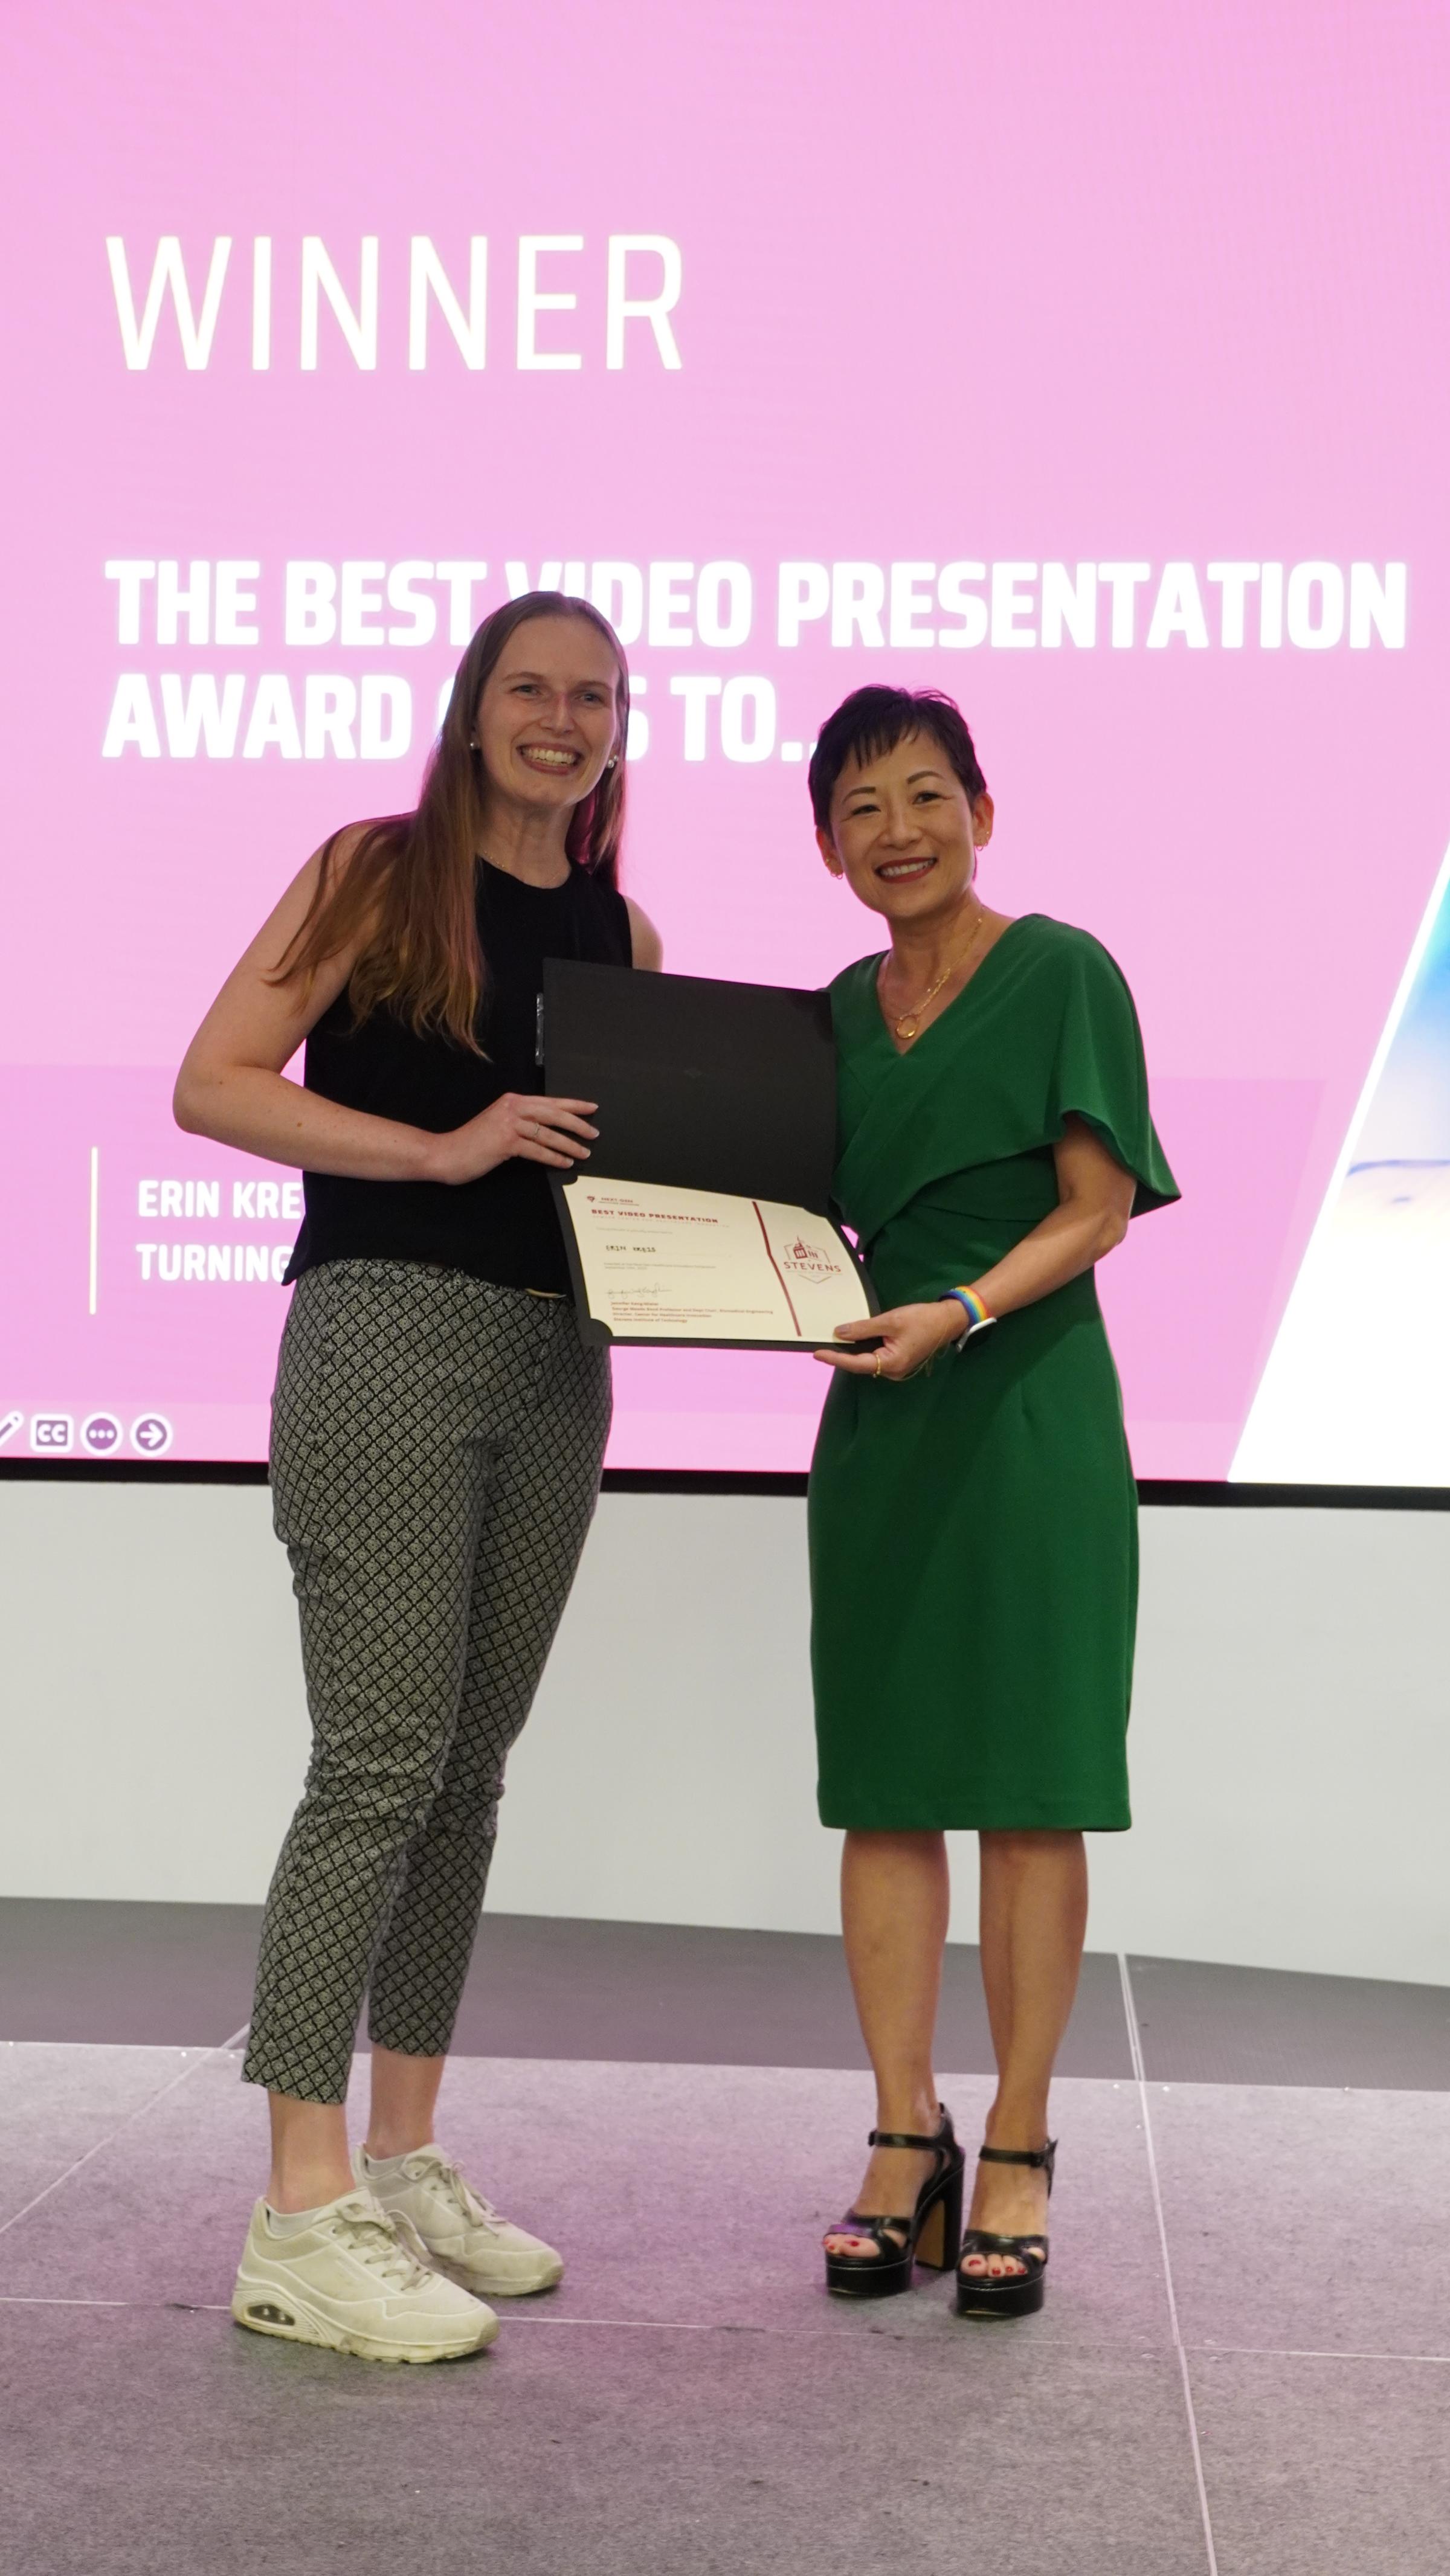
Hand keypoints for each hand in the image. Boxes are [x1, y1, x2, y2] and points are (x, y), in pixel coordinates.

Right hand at [422, 1092, 598, 1185]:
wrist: (446, 1154)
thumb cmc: (473, 1144)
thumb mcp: (498, 1125)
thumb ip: (520, 1123)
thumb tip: (547, 1130)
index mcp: (512, 1101)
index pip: (549, 1101)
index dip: (573, 1104)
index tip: (591, 1108)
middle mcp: (512, 1107)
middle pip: (553, 1113)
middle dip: (577, 1123)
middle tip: (594, 1133)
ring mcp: (508, 1124)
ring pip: (548, 1132)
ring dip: (569, 1144)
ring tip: (584, 1153)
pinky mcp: (505, 1142)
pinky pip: (537, 1150)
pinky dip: (553, 1157)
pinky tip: (565, 1163)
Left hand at [813, 1300, 962, 1379]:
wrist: (948, 1320)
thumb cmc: (922, 1319)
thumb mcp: (891, 1320)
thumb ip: (863, 1328)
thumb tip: (840, 1332)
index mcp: (891, 1364)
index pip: (856, 1363)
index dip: (835, 1358)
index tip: (817, 1354)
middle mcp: (892, 1371)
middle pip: (860, 1364)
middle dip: (841, 1355)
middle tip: (820, 1345)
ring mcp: (896, 1367)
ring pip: (868, 1360)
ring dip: (852, 1351)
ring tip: (831, 1341)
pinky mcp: (898, 1360)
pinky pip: (876, 1356)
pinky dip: (863, 1348)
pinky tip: (852, 1339)